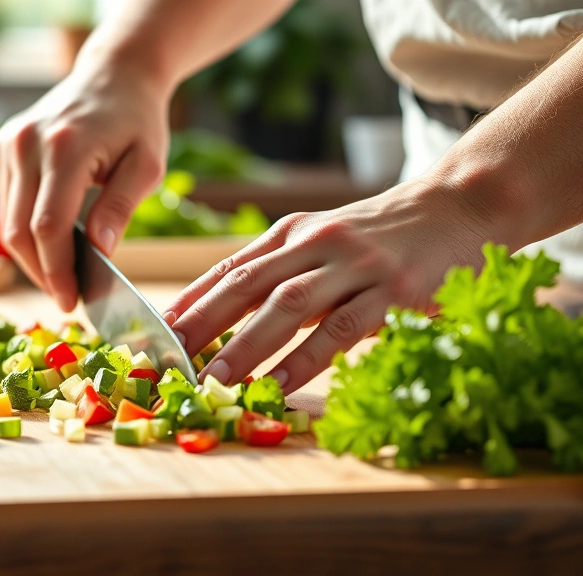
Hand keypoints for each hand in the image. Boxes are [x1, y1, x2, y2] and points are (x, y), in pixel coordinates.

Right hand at [0, 59, 170, 311]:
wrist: (112, 76)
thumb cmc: (137, 122)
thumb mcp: (147, 165)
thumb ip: (121, 207)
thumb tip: (99, 252)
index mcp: (65, 147)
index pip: (48, 226)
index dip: (56, 271)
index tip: (71, 301)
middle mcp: (26, 144)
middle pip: (19, 231)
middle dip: (42, 273)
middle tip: (67, 298)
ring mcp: (7, 143)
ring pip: (7, 223)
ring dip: (31, 258)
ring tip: (61, 276)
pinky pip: (6, 204)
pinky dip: (24, 230)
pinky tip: (51, 242)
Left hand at [164, 176, 496, 393]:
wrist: (456, 207)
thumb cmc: (379, 235)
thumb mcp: (319, 242)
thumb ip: (277, 272)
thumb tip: (218, 315)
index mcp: (289, 232)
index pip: (228, 269)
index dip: (189, 302)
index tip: (153, 333)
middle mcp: (314, 242)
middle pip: (245, 285)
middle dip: (201, 324)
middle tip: (168, 360)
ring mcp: (354, 264)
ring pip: (288, 305)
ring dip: (245, 345)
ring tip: (213, 380)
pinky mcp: (393, 289)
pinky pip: (342, 327)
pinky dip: (308, 357)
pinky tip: (281, 382)